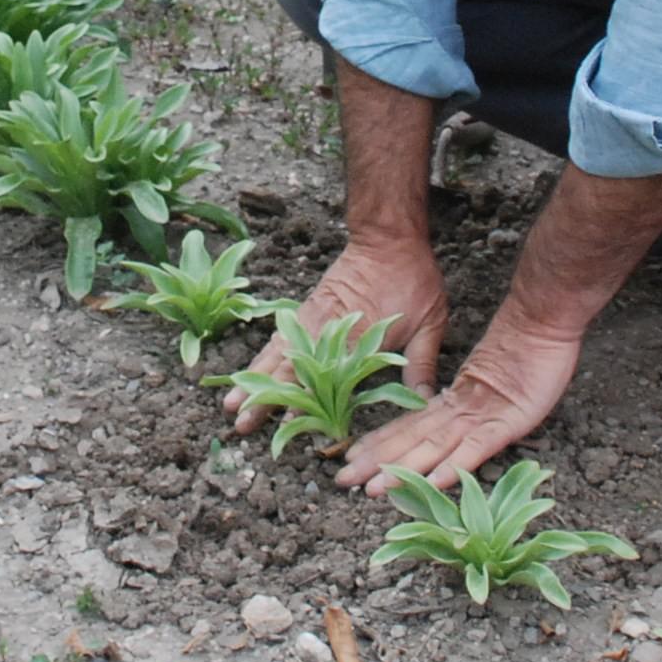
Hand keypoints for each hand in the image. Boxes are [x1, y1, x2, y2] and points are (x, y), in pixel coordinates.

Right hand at [224, 237, 448, 435]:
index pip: (326, 376)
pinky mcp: (307, 309)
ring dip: (254, 379)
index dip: (307, 399)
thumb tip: (426, 403)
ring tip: (231, 404)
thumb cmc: (413, 280)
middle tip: (242, 423)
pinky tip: (248, 373)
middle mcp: (327, 329)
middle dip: (265, 397)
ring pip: (276, 353)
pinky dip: (261, 356)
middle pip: (289, 368)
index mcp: (357, 337)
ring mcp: (312, 318)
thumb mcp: (430, 323)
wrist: (388, 238)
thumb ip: (422, 364)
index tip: (289, 422)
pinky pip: (279, 336)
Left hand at [334, 299, 581, 495]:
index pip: (408, 427)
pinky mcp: (506, 422)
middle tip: (342, 480)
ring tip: (374, 489)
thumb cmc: (522, 353)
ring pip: (434, 448)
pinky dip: (456, 465)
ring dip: (404, 470)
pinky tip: (435, 481)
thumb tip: (442, 431)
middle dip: (377, 462)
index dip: (379, 443)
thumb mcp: (489, 386)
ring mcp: (481, 417)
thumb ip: (466, 408)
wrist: (542, 322)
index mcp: (452, 404)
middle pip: (411, 441)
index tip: (349, 457)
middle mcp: (458, 413)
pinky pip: (478, 448)